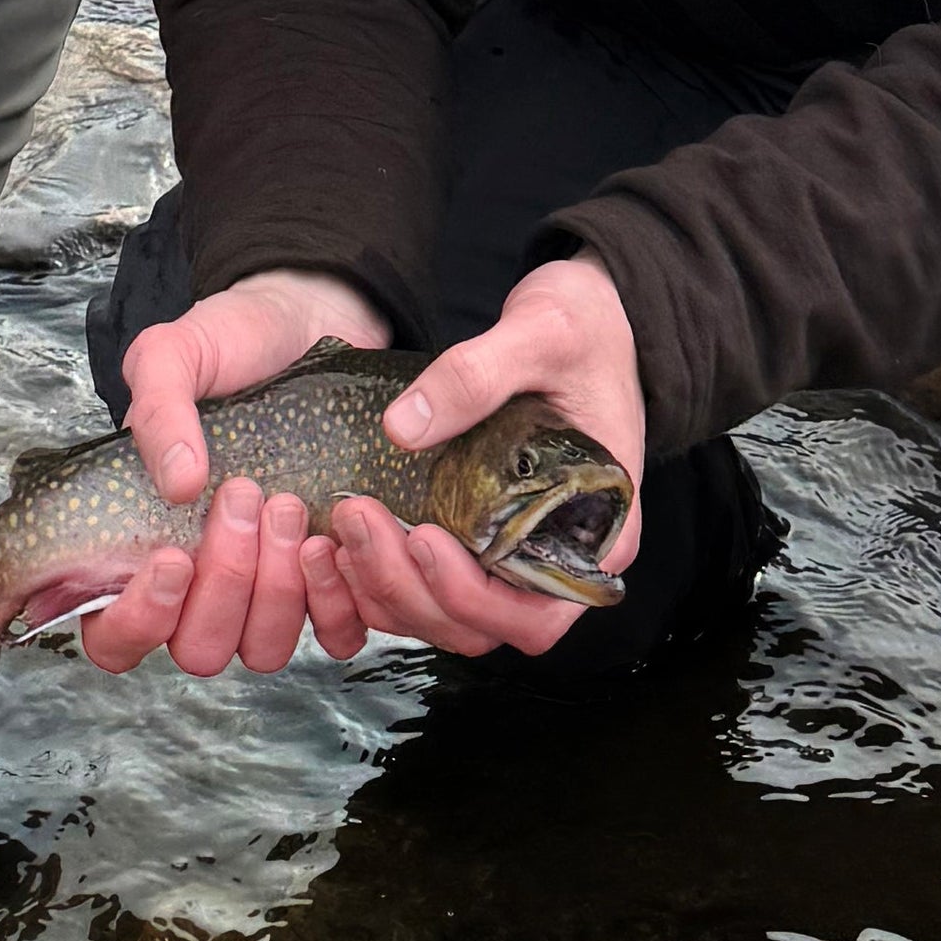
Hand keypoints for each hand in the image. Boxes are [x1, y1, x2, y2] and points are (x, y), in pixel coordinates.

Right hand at [81, 266, 391, 679]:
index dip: (139, 618)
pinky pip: (332, 635)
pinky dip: (336, 600)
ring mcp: (264, 590)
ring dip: (277, 590)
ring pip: (261, 649)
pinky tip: (336, 537)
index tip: (171, 554)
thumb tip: (177, 484)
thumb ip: (156, 409)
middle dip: (225, 582)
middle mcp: (199, 584)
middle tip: (246, 497)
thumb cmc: (230, 344)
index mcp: (140, 544)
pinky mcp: (328, 582)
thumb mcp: (173, 355)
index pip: (115, 636)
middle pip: (197, 649)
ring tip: (291, 508)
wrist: (310, 322)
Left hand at [307, 255, 646, 662]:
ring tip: (345, 524)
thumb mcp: (542, 333)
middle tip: (359, 519)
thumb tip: (403, 426)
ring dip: (386, 586)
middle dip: (410, 588)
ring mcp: (514, 550)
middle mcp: (555, 557)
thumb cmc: (584, 328)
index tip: (424, 537)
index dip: (471, 598)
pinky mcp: (478, 531)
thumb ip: (476, 375)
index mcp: (595, 534)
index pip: (535, 616)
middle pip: (477, 625)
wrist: (586, 315)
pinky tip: (345, 535)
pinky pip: (427, 584)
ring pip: (444, 615)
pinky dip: (381, 576)